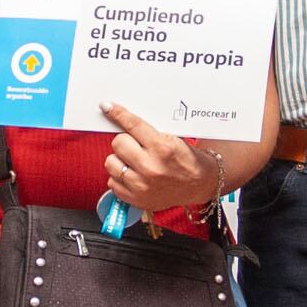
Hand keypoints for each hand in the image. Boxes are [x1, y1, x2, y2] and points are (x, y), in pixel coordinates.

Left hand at [100, 104, 217, 211]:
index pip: (132, 125)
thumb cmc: (186, 161)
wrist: (198, 185)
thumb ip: (147, 132)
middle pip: (118, 143)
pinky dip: (119, 177)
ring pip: (111, 162)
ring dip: (119, 160)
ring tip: (134, 162)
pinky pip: (112, 182)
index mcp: (162, 148)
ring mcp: (141, 185)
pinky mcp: (136, 199)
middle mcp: (150, 167)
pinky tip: (133, 175)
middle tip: (136, 146)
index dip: (117, 113)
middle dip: (125, 141)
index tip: (107, 107)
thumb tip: (123, 120)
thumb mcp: (173, 139)